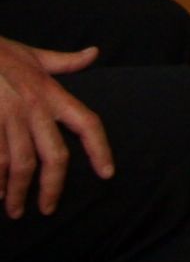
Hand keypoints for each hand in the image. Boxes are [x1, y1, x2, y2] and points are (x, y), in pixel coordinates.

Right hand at [0, 40, 110, 218]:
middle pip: (54, 156)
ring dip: (18, 191)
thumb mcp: (34, 54)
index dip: (101, 149)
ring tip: (14, 209)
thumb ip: (65, 61)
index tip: (108, 173)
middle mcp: (35, 109)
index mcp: (52, 94)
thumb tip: (94, 53)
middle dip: (51, 188)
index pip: (87, 123)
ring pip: (21, 164)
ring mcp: (8, 117)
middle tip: (47, 209)